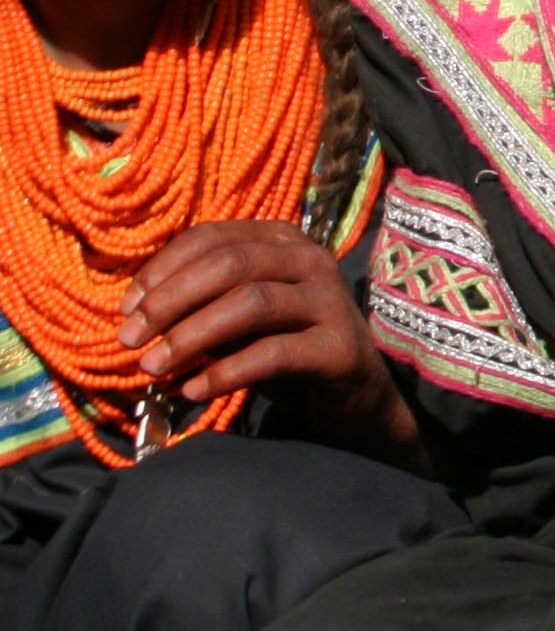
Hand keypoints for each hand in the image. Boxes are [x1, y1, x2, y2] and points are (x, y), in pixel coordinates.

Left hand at [116, 222, 421, 464]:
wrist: (353, 393)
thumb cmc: (285, 346)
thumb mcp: (238, 318)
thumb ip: (200, 304)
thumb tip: (135, 314)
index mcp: (283, 241)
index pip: (212, 237)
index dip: (161, 269)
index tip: (126, 310)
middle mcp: (311, 260)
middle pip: (230, 263)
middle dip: (170, 301)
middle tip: (130, 340)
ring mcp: (330, 302)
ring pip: (251, 302)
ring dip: (191, 335)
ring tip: (153, 368)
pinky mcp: (339, 348)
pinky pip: (273, 354)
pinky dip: (224, 373)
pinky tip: (193, 391)